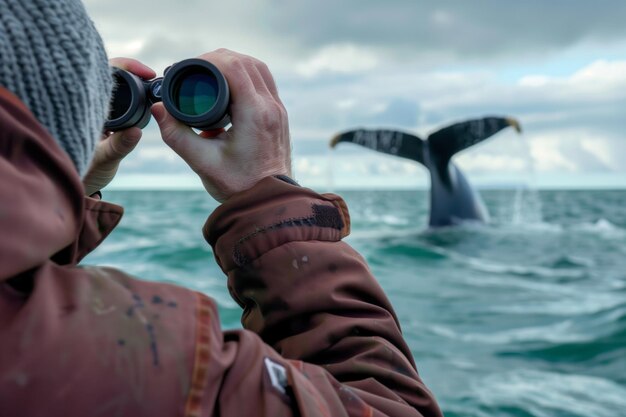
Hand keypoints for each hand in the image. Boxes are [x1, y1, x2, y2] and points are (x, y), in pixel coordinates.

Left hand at [82, 58, 155, 195]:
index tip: (147, 73)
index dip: (128, 66)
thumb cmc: (85, 172)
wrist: (78, 183)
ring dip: (134, 85)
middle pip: (112, 75)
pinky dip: (132, 98)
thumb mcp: (104, 159)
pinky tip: (143, 103)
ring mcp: (94, 110)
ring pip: (116, 87)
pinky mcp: (102, 118)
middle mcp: (87, 104)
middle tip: (152, 77)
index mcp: (84, 106)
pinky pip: (118, 101)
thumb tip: (137, 131)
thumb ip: (120, 145)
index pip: (106, 72)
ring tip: (150, 86)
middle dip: (134, 72)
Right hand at [151, 49, 291, 201]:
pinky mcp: (279, 116)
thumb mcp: (202, 162)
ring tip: (209, 75)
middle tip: (195, 71)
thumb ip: (177, 135)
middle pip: (247, 62)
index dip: (209, 60)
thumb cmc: (239, 186)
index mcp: (255, 114)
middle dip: (219, 59)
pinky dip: (246, 76)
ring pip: (258, 69)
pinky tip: (229, 86)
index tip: (189, 68)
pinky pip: (264, 82)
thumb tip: (157, 109)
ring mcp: (279, 110)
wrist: (269, 202)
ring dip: (235, 64)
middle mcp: (271, 107)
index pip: (234, 67)